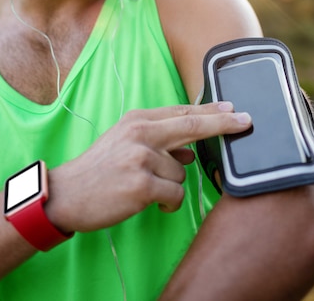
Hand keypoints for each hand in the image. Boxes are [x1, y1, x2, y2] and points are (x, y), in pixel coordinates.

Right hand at [47, 103, 250, 232]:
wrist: (67, 193)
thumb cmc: (99, 169)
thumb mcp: (124, 141)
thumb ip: (157, 140)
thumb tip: (190, 152)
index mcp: (137, 119)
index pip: (181, 112)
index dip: (210, 111)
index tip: (233, 109)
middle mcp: (140, 133)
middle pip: (192, 126)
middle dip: (222, 124)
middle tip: (245, 121)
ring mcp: (141, 157)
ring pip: (182, 173)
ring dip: (171, 185)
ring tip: (145, 188)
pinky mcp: (141, 184)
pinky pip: (175, 194)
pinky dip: (168, 203)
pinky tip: (151, 202)